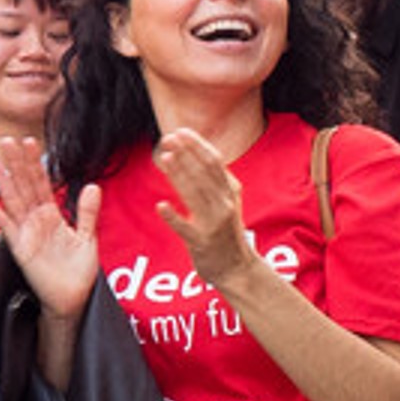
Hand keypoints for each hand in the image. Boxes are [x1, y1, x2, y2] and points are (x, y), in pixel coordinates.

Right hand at [0, 138, 99, 317]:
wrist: (72, 299)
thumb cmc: (78, 272)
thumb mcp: (88, 238)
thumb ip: (88, 212)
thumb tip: (93, 185)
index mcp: (52, 215)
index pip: (41, 183)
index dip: (35, 163)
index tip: (29, 141)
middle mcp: (36, 220)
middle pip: (23, 185)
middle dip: (15, 163)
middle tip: (6, 139)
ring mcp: (26, 232)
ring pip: (12, 199)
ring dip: (2, 179)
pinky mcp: (20, 248)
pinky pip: (6, 226)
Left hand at [150, 126, 256, 289]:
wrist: (238, 268)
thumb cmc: (226, 232)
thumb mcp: (228, 201)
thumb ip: (215, 179)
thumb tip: (196, 152)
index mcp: (230, 192)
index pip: (214, 162)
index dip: (196, 145)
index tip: (180, 131)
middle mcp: (224, 204)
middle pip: (203, 173)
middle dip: (185, 153)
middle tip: (168, 138)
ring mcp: (213, 223)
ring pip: (194, 194)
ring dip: (179, 174)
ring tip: (164, 157)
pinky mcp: (201, 242)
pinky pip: (186, 228)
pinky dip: (173, 217)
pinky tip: (161, 206)